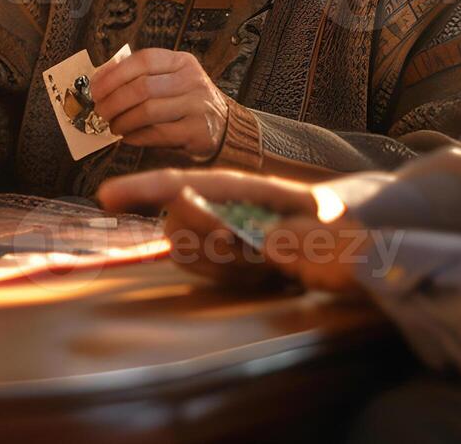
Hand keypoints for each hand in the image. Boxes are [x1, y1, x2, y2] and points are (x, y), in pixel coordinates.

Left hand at [87, 49, 227, 159]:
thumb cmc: (187, 103)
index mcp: (182, 62)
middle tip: (100, 112)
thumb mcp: (169, 80)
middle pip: (141, 88)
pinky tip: (128, 137)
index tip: (95, 89)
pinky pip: (157, 134)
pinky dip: (136, 136)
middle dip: (113, 102)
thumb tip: (99, 78)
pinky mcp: (197, 131)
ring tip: (113, 127)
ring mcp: (197, 105)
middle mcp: (192, 80)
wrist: (225, 127)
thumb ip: (139, 75)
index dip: (113, 74)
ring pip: (147, 111)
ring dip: (122, 121)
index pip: (143, 60)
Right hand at [99, 167, 379, 294]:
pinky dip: (227, 276)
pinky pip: (205, 270)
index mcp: (248, 188)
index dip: (144, 188)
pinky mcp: (227, 261)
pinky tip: (260, 272)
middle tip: (240, 242)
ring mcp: (224, 234)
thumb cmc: (343, 230)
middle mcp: (227, 207)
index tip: (106, 197)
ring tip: (264, 262)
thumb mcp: (328, 232)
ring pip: (188, 251)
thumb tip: (244, 240)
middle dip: (201, 236)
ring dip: (219, 263)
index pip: (187, 184)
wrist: (354, 246)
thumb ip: (292, 237)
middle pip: (178, 219)